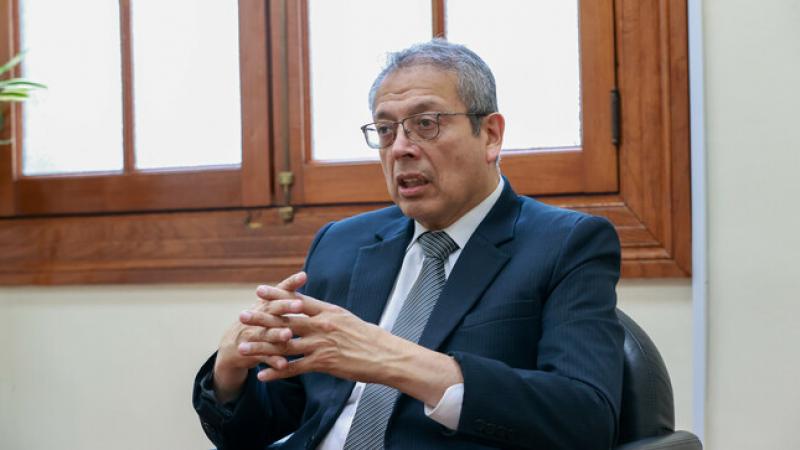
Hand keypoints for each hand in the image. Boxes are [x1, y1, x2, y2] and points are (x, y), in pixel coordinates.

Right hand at [211, 272, 306, 402]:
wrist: (232, 348)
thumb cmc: (259, 323)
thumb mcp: (268, 308)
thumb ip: (284, 294)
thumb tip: (304, 274)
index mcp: (265, 304)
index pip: (279, 290)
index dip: (290, 283)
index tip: (303, 275)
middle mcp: (257, 317)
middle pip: (272, 310)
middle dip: (285, 307)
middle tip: (299, 304)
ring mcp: (252, 335)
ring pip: (266, 334)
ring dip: (277, 334)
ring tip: (288, 335)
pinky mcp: (249, 353)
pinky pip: (263, 357)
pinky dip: (273, 361)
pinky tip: (283, 364)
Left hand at [239, 282, 463, 405]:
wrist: (386, 355)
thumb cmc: (370, 338)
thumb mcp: (348, 319)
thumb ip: (329, 315)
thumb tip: (317, 310)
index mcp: (328, 311)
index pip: (297, 300)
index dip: (277, 294)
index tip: (259, 289)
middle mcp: (322, 324)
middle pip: (285, 319)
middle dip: (262, 318)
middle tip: (242, 316)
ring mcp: (321, 343)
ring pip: (285, 344)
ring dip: (262, 346)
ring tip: (243, 348)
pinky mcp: (323, 362)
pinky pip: (294, 368)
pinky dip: (277, 372)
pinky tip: (262, 375)